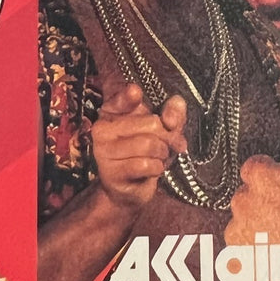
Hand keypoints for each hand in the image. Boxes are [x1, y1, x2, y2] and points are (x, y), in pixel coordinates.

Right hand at [90, 75, 187, 213]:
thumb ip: (172, 114)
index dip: (129, 95)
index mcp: (113, 111)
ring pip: (149, 144)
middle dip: (168, 136)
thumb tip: (176, 105)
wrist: (131, 188)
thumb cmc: (146, 153)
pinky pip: (145, 164)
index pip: (120, 97)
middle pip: (151, 123)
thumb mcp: (163, 130)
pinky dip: (157, 168)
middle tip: (168, 144)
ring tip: (158, 157)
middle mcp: (103, 128)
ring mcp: (104, 151)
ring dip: (162, 153)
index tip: (136, 92)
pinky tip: (152, 169)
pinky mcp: (111, 172)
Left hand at [226, 156, 279, 280]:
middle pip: (247, 197)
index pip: (253, 167)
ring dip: (257, 231)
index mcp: (264, 179)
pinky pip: (240, 252)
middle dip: (261, 206)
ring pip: (243, 225)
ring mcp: (236, 232)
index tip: (272, 182)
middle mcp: (244, 202)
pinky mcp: (233, 259)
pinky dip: (253, 255)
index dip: (265, 175)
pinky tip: (273, 261)